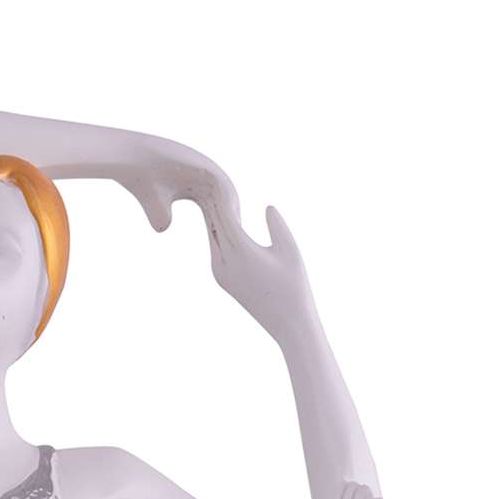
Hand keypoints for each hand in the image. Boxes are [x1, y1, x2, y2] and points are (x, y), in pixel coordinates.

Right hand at [109, 138, 234, 233]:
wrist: (129, 157)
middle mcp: (202, 172)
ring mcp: (204, 166)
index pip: (215, 204)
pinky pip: (222, 186)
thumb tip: (162, 229)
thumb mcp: (153, 200)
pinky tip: (229, 219)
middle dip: (228, 219)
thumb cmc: (137, 176)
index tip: (222, 240)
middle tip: (235, 240)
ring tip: (235, 232)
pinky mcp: (204, 165)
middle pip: (223, 199)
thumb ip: (160, 214)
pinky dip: (227, 203)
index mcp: (194, 180)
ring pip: (226, 193)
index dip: (219, 221)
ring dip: (231, 213)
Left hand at [204, 190, 313, 340]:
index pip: (224, 217)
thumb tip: (267, 205)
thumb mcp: (290, 251)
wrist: (286, 323)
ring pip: (212, 237)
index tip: (213, 175)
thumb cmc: (295, 286)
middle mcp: (223, 262)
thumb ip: (277, 227)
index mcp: (241, 252)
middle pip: (213, 225)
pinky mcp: (221, 279)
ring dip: (211, 217)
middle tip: (203, 177)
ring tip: (208, 193)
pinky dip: (216, 232)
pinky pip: (215, 249)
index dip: (220, 196)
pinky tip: (218, 219)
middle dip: (210, 202)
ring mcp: (219, 272)